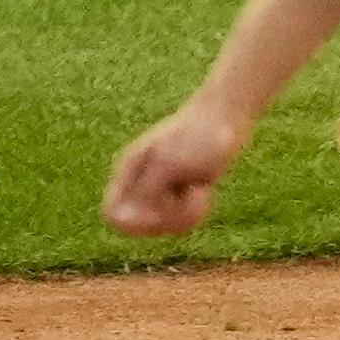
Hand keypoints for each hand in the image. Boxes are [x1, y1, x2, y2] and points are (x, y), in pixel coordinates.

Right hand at [102, 97, 251, 236]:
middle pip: (141, 225)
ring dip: (184, 213)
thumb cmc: (199, 136)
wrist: (228, 114)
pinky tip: (204, 192)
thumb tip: (124, 219)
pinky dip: (194, 210)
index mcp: (129, 170)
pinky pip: (180, 220)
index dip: (134, 222)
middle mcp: (140, 182)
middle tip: (188, 194)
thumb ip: (146, 192)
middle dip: (167, 217)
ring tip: (199, 190)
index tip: (162, 209)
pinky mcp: (180, 193)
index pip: (112, 213)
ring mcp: (160, 188)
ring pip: (162, 225)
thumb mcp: (170, 164)